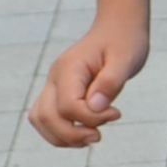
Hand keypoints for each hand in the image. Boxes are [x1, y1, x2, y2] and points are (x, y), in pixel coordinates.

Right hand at [30, 18, 148, 149]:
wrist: (117, 29)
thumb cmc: (124, 42)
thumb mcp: (126, 60)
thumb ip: (110, 82)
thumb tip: (95, 107)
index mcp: (70, 68)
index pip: (68, 105)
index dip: (91, 118)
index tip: (116, 113)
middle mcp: (55, 77)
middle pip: (47, 116)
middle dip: (72, 134)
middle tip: (99, 136)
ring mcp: (53, 85)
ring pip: (40, 120)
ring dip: (63, 137)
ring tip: (91, 137)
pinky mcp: (58, 93)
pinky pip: (47, 118)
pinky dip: (61, 132)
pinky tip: (85, 132)